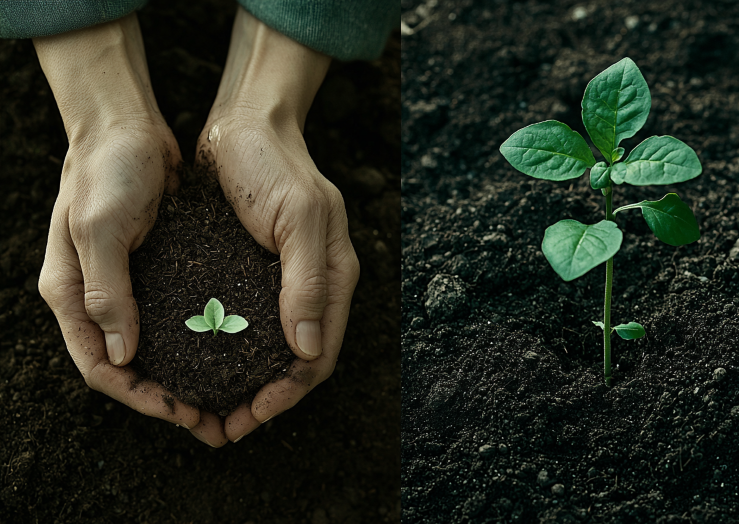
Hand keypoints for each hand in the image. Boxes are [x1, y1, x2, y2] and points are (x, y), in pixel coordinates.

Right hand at [34, 15, 199, 429]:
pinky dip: (196, 343)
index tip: (184, 413)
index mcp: (72, 295)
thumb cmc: (107, 169)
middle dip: (167, 399)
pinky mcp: (157, 271)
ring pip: (154, 349)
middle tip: (214, 421)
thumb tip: (121, 354)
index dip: (141, 397)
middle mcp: (97, 298)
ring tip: (226, 398)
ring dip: (186, 377)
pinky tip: (229, 352)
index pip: (101, 367)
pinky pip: (175, 319)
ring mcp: (127, 286)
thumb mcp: (100, 227)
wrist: (127, 125)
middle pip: (129, 368)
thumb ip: (106, 290)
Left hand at [190, 7, 359, 443]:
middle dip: (266, 399)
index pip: (318, 354)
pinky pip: (249, 322)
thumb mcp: (299, 217)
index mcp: (334, 277)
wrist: (243, 121)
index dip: (287, 393)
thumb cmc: (272, 163)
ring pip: (272, 347)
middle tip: (225, 427)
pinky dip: (231, 352)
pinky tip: (205, 363)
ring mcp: (284, 279)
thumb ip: (309, 280)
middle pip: (297, 360)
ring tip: (212, 408)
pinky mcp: (254, 270)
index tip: (251, 417)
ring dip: (248, 383)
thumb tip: (307, 350)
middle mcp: (313, 285)